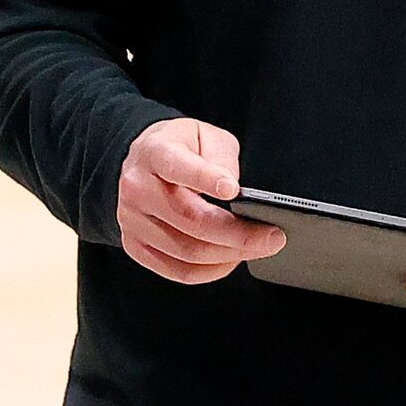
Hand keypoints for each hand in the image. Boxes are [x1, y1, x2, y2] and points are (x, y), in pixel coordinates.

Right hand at [115, 117, 284, 283]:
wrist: (139, 163)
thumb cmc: (178, 148)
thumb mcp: (204, 135)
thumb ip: (221, 156)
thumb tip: (233, 191)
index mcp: (155, 153)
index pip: (179, 167)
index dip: (206, 179)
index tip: (233, 190)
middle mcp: (138, 188)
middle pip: (191, 220)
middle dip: (238, 233)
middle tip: (273, 236)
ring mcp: (132, 221)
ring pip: (188, 252)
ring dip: (230, 255)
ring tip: (258, 247)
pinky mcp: (135, 246)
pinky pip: (179, 271)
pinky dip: (212, 270)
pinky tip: (231, 258)